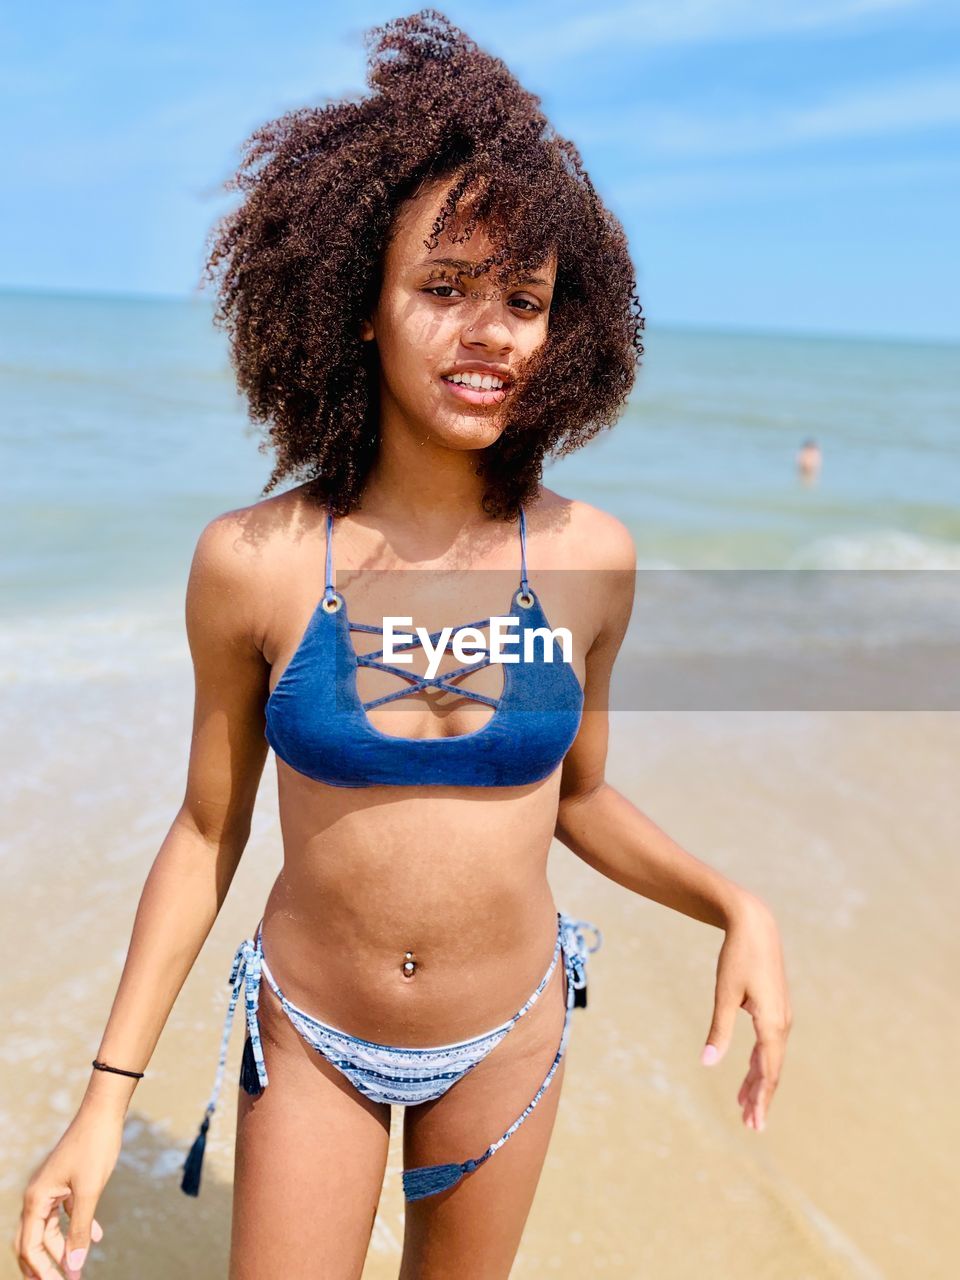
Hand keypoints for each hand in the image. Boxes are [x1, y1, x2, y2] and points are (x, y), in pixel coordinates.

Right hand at [12, 1105, 121, 1278]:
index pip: (30, 1245)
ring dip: (62, 1248)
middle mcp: (38, 1195)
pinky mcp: (66, 1182)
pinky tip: (96, 1237)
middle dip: (43, 1265)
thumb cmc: (94, 1148)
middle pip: (34, 1240)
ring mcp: (51, 1188)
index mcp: (36, 1199)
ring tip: (77, 1268)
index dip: (42, 1269)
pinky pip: (66, 1213)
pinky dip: (76, 1227)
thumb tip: (73, 1265)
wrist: (103, 1113)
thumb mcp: (89, 1192)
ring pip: (51, 1228)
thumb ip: (80, 1229)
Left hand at [700, 894, 792, 1131]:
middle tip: (750, 1125)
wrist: (755, 925)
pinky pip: (770, 1045)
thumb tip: (707, 1062)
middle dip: (761, 1098)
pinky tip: (749, 1074)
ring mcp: (781, 1016)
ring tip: (744, 1106)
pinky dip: (760, 1063)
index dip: (761, 1099)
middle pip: (772, 1070)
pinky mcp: (776, 1009)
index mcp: (772, 1023)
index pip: (768, 1072)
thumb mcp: (724, 994)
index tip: (754, 1123)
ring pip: (771, 1059)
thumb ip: (718, 1030)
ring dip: (759, 1083)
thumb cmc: (738, 957)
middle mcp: (782, 1023)